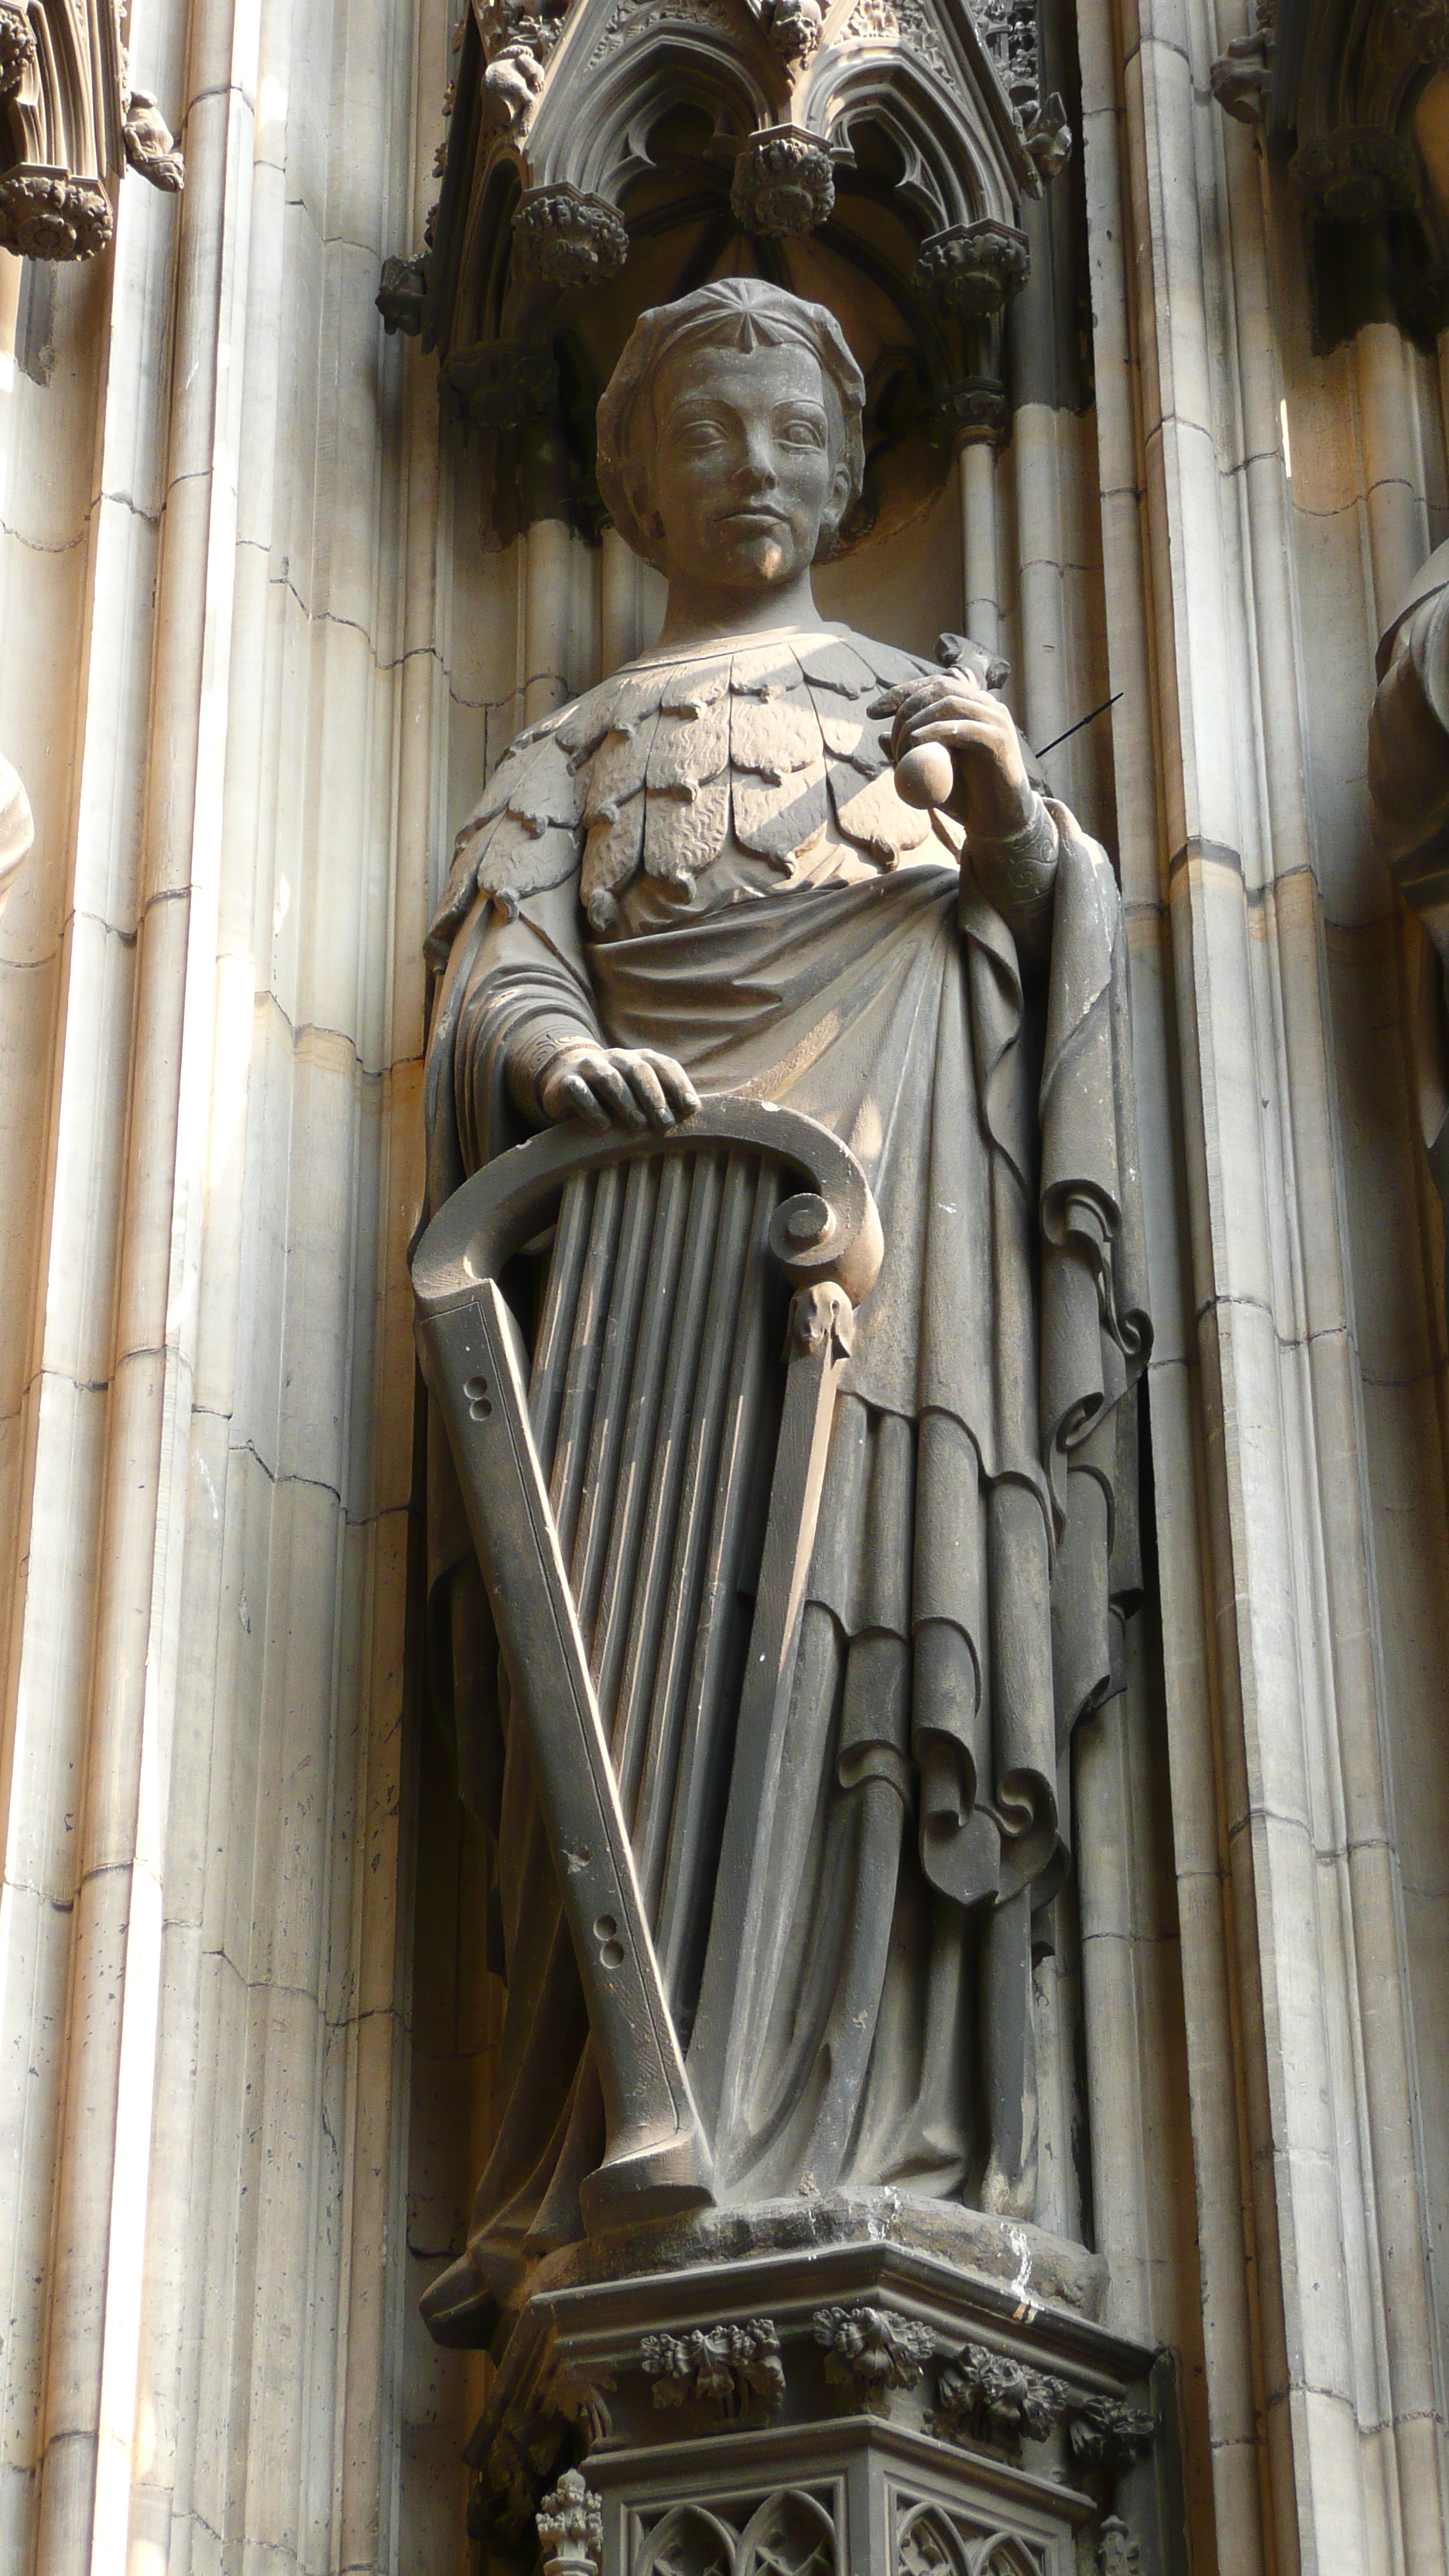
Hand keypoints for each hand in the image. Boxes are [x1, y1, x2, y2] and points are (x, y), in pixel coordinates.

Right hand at [537, 1041, 699, 1132]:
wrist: (564, 1083)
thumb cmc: (611, 1098)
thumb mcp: (636, 1097)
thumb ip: (661, 1102)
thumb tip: (691, 1114)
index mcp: (637, 1060)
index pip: (663, 1065)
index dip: (679, 1084)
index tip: (691, 1108)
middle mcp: (615, 1058)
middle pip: (638, 1070)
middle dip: (654, 1097)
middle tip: (665, 1124)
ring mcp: (589, 1067)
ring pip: (609, 1078)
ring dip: (626, 1102)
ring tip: (638, 1126)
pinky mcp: (565, 1082)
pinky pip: (578, 1090)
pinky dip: (591, 1107)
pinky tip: (603, 1127)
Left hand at [870, 671, 1035, 842]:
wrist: (996, 823)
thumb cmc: (964, 799)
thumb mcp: (927, 775)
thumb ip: (907, 755)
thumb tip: (880, 737)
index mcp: (971, 707)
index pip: (933, 686)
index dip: (900, 693)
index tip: (871, 712)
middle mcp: (986, 706)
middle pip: (939, 688)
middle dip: (905, 707)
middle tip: (886, 733)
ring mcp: (996, 720)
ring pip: (949, 703)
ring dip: (917, 722)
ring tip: (900, 748)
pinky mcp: (999, 739)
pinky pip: (963, 727)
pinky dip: (935, 730)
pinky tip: (915, 742)